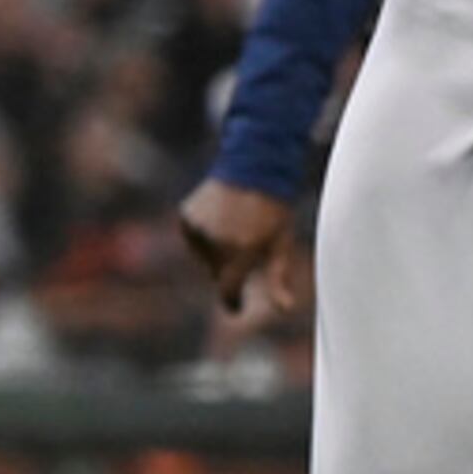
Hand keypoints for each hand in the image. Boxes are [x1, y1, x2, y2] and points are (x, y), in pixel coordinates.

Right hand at [177, 179, 303, 317]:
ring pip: (205, 256)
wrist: (255, 164)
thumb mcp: (281, 243)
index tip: (236, 306)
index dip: (232, 300)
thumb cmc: (275, 208)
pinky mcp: (187, 216)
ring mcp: (199, 228)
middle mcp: (218, 241)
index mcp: (243, 250)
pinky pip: (194, 238)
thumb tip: (286, 309)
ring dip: (217, 250)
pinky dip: (204, 235)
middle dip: (231, 266)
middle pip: (218, 272)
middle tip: (248, 242)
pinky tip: (221, 216)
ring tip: (236, 225)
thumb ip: (278, 279)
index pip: (228, 289)